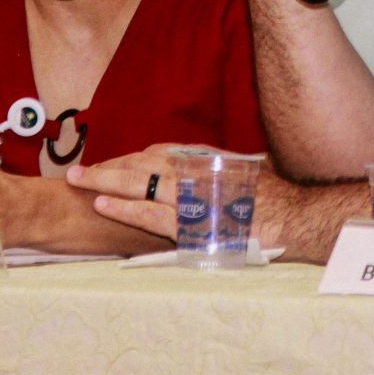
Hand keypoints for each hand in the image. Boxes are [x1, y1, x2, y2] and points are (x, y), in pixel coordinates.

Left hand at [67, 147, 305, 252]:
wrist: (295, 218)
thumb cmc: (276, 198)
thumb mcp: (249, 171)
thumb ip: (224, 167)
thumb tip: (211, 164)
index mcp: (208, 159)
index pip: (161, 152)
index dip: (134, 157)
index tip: (115, 162)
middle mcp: (196, 172)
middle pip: (143, 162)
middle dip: (111, 164)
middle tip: (81, 168)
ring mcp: (191, 196)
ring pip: (139, 183)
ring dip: (106, 179)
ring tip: (79, 179)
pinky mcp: (190, 223)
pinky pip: (150, 213)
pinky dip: (125, 206)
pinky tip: (103, 202)